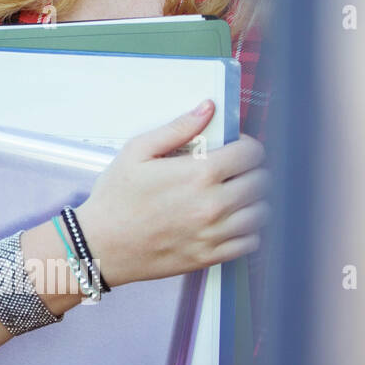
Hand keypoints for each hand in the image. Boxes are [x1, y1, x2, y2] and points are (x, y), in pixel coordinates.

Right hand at [76, 99, 269, 286]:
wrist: (101, 245)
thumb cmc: (115, 199)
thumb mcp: (136, 152)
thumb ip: (177, 129)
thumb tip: (206, 109)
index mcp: (199, 174)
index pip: (252, 154)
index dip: (248, 145)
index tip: (236, 148)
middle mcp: (213, 204)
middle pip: (263, 181)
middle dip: (253, 170)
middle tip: (235, 170)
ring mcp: (214, 233)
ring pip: (263, 212)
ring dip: (255, 200)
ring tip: (235, 194)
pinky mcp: (211, 256)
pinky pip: (252, 241)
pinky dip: (250, 229)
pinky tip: (232, 220)